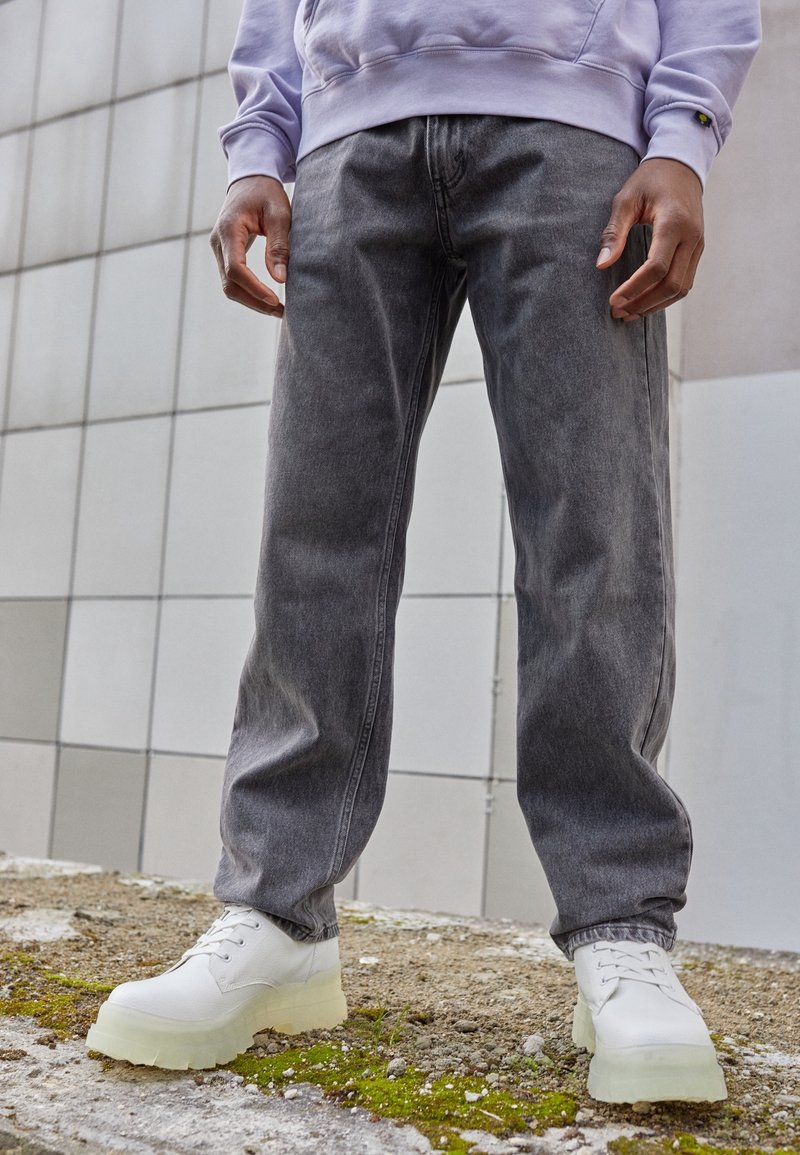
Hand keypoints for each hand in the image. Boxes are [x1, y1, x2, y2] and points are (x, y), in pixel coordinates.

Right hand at [209, 175, 291, 316]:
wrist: (250, 180)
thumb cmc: (266, 193)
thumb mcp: (279, 214)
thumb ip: (279, 246)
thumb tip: (279, 279)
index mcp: (229, 229)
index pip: (235, 269)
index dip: (254, 288)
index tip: (275, 300)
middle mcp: (218, 242)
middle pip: (229, 284)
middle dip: (254, 301)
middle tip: (281, 311)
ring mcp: (218, 249)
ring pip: (229, 286)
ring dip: (252, 301)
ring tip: (277, 309)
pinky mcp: (224, 254)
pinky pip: (233, 279)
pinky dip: (249, 292)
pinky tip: (267, 298)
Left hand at [596, 158, 703, 321]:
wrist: (681, 167)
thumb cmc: (650, 180)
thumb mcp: (626, 199)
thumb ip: (614, 232)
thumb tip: (602, 265)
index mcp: (674, 223)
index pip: (656, 268)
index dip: (634, 289)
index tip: (614, 300)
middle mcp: (691, 237)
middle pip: (671, 285)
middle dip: (643, 303)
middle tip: (618, 312)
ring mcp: (698, 245)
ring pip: (681, 288)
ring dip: (655, 305)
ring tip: (629, 313)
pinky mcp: (697, 251)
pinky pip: (685, 282)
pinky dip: (665, 297)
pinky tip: (645, 301)